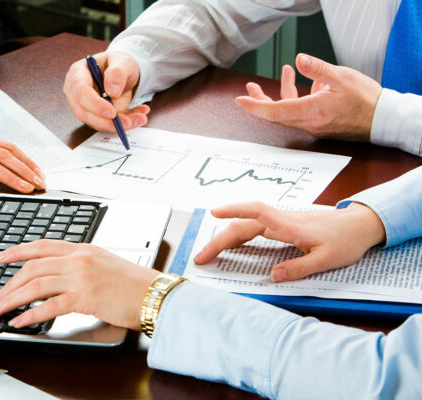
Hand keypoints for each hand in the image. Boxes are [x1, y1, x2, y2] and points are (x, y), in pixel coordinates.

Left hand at [0, 240, 158, 328]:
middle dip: (10, 283)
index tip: (2, 257)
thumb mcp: (105, 263)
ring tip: (0, 309)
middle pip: (33, 267)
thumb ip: (82, 265)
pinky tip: (19, 321)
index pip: (43, 245)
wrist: (154, 293)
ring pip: (36, 285)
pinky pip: (48, 306)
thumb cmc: (134, 282)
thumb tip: (61, 275)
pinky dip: (30, 315)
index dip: (18, 251)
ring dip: (13, 299)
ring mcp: (80, 277)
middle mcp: (78, 259)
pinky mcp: (84, 297)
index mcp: (83, 249)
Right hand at [63, 51, 149, 131]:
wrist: (123, 74)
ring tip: (139, 118)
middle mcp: (77, 92)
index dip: (95, 104)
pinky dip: (125, 123)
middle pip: (84, 113)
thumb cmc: (118, 64)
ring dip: (118, 125)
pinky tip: (139, 116)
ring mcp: (85, 106)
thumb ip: (117, 72)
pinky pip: (108, 125)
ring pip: (97, 123)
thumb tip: (111, 90)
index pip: (80, 92)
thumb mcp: (122, 61)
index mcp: (78, 74)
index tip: (112, 112)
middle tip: (128, 122)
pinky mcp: (96, 116)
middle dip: (107, 122)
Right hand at [193, 201, 384, 281]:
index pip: (257, 212)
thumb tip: (273, 276)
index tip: (214, 214)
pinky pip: (254, 228)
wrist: (359, 224)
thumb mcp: (328, 259)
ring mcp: (280, 221)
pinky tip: (231, 245)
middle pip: (243, 225)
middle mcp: (281, 220)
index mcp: (290, 226)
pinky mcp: (282, 225)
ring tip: (209, 254)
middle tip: (201, 258)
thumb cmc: (346, 240)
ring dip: (225, 238)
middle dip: (219, 240)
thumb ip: (300, 267)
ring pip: (246, 226)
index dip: (234, 210)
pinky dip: (237, 236)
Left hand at [235, 53, 381, 140]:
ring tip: (286, 71)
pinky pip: (303, 111)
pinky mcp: (321, 123)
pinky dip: (300, 96)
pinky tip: (311, 81)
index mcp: (312, 112)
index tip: (241, 100)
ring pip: (290, 111)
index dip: (255, 106)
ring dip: (282, 93)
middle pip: (277, 113)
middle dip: (261, 99)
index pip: (275, 111)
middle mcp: (310, 122)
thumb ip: (318, 69)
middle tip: (250, 87)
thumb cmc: (366, 101)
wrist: (385, 121)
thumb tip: (300, 59)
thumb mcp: (342, 78)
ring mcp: (315, 124)